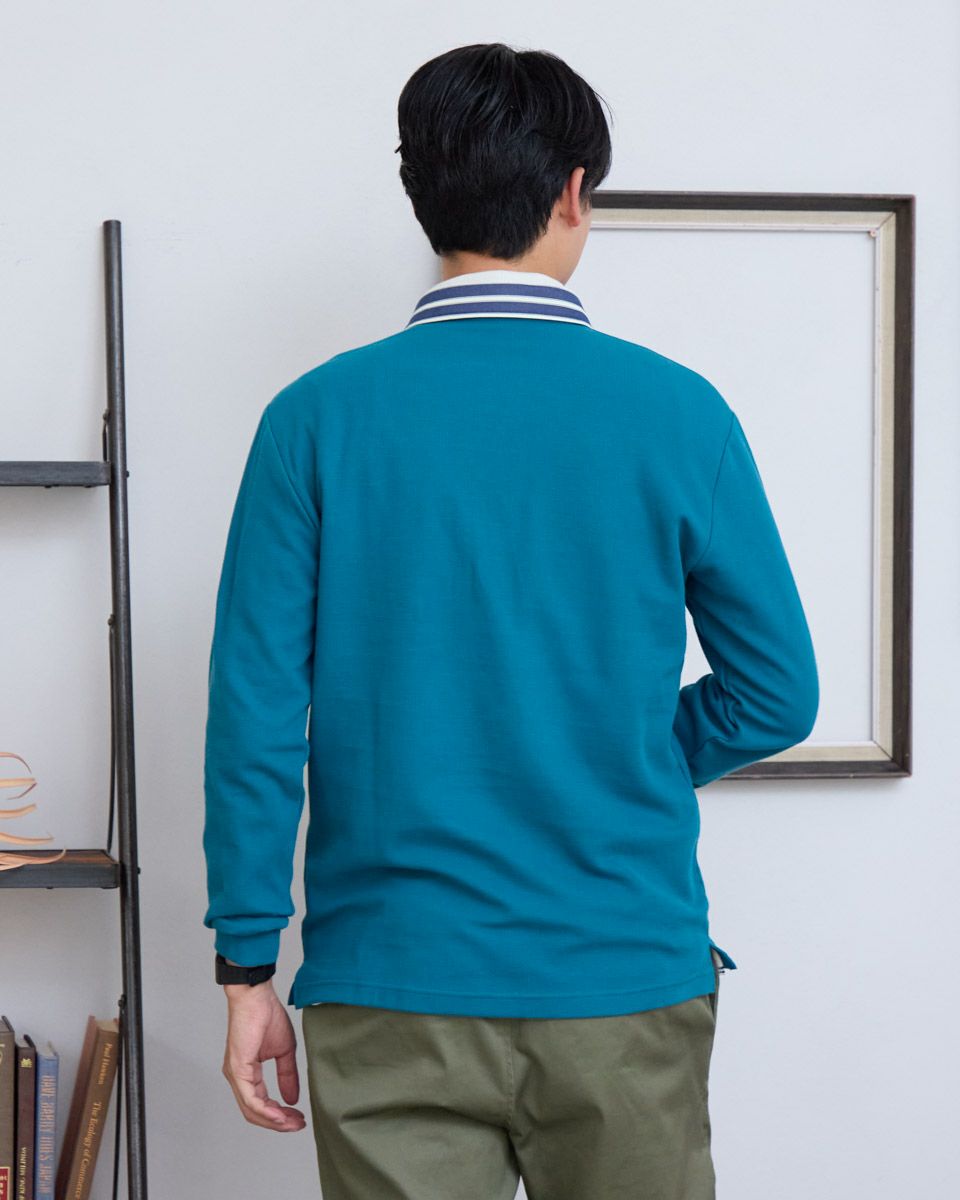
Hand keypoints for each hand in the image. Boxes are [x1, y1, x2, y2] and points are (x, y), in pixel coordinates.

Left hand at [221, 967, 306, 1132]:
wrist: (257, 996)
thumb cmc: (267, 1015)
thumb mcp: (284, 1051)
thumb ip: (287, 1076)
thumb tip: (292, 1099)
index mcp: (247, 1073)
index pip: (261, 1104)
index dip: (280, 1115)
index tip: (299, 1118)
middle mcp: (238, 1078)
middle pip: (255, 1113)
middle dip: (278, 1123)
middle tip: (298, 1125)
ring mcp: (235, 1075)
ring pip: (251, 1110)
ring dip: (274, 1120)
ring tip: (292, 1122)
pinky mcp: (237, 1069)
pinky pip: (250, 1099)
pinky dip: (266, 1110)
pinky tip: (280, 1114)